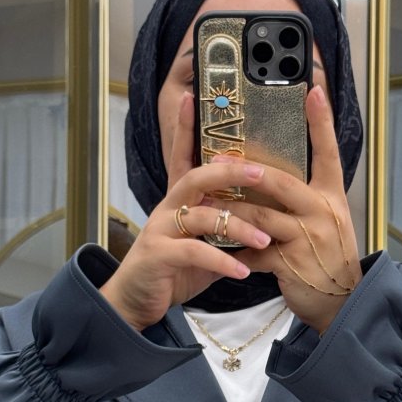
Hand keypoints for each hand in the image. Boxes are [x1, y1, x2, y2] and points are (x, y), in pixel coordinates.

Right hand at [100, 91, 275, 331]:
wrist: (136, 303)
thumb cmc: (173, 272)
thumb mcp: (204, 246)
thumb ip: (226, 230)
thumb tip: (263, 220)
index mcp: (178, 201)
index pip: (182, 157)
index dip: (185, 127)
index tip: (191, 97)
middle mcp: (167, 209)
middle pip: (196, 177)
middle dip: (229, 171)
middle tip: (261, 171)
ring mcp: (160, 231)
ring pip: (201, 216)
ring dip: (238, 227)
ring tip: (265, 240)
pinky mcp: (158, 256)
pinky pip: (195, 252)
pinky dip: (222, 261)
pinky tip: (243, 271)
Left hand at [217, 84, 360, 334]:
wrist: (341, 303)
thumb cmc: (325, 259)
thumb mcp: (326, 222)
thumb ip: (304, 199)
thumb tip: (269, 176)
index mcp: (331, 197)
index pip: (328, 152)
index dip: (321, 121)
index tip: (313, 89)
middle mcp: (323, 212)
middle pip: (280, 181)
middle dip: (245, 171)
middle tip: (215, 160)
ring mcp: (308, 238)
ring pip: (260, 217)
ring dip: (231, 213)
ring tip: (206, 208)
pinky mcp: (292, 265)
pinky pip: (255, 253)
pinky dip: (237, 254)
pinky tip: (224, 254)